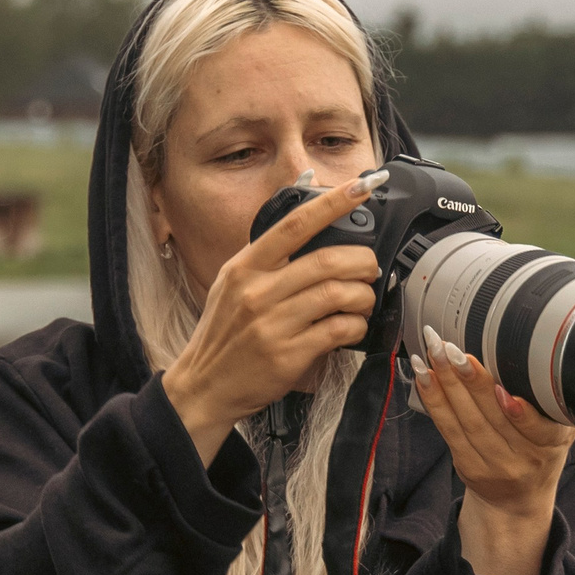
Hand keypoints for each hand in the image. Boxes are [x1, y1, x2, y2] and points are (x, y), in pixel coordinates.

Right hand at [162, 169, 389, 463]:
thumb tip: (305, 223)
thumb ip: (264, 258)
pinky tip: (353, 328)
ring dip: (363, 296)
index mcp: (245, 267)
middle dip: (362, 261)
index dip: (332, 203)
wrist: (204, 387)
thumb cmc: (224, 336)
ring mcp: (273, 324)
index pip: (295, 225)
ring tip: (363, 301)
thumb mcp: (232, 285)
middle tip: (369, 268)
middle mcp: (257, 291)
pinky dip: (355, 326)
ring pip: (338, 295)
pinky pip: (337, 330)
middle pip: (328, 261)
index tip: (361, 188)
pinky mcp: (288, 355)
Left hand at [411, 331, 574, 574]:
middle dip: (470, 382)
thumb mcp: (559, 429)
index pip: (538, 430)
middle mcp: (524, 460)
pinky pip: (448, 431)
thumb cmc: (539, 452)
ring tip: (430, 355)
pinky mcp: (467, 468)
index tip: (502, 389)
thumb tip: (526, 351)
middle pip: (493, 420)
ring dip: (445, 386)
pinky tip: (425, 377)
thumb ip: (548, 402)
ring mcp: (493, 467)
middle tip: (451, 349)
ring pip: (466, 423)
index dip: (519, 412)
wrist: (518, 501)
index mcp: (553, 445)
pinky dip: (435, 401)